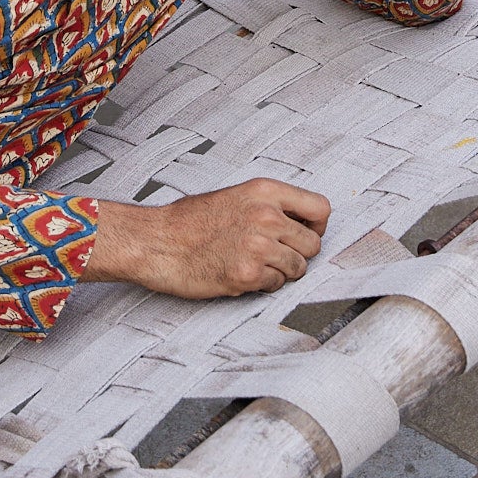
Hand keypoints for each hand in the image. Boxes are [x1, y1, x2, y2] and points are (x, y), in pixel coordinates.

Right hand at [84, 179, 330, 297]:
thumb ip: (269, 206)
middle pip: (313, 244)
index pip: (321, 208)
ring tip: (253, 264)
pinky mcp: (247, 274)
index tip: (305, 233)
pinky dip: (261, 285)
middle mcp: (266, 216)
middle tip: (274, 255)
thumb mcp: (234, 196)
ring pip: (297, 268)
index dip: (316, 226)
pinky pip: (275, 286)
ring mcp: (258, 246)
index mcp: (264, 191)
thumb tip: (300, 222)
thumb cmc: (188, 222)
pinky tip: (240, 273)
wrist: (156, 242)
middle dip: (297, 254)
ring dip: (280, 272)